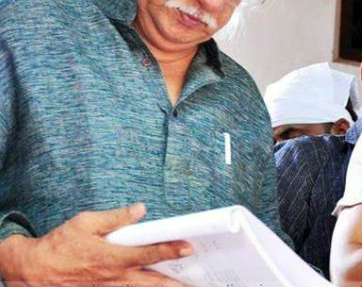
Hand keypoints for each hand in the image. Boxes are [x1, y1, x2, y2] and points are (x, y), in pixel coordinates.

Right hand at [0, 203, 192, 286]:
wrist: (34, 271)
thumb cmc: (59, 245)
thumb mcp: (86, 223)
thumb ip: (116, 217)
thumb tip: (140, 209)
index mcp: (113, 257)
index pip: (149, 254)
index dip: (170, 250)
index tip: (189, 247)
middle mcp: (115, 276)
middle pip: (153, 281)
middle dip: (177, 283)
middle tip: (198, 284)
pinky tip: (159, 286)